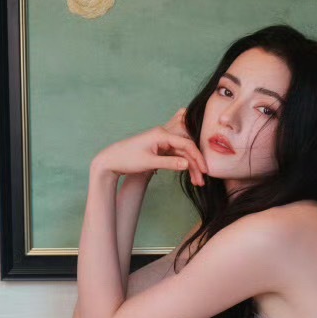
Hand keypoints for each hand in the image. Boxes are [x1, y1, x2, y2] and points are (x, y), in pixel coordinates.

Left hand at [93, 110, 207, 184]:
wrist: (112, 160)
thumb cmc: (127, 158)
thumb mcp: (149, 162)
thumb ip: (169, 163)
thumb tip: (187, 164)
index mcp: (161, 134)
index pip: (186, 144)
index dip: (198, 157)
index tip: (204, 170)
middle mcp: (163, 136)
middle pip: (187, 150)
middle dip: (196, 165)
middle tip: (202, 180)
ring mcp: (162, 143)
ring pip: (183, 155)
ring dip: (191, 168)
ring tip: (197, 183)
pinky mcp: (160, 150)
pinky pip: (176, 157)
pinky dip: (183, 167)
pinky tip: (189, 177)